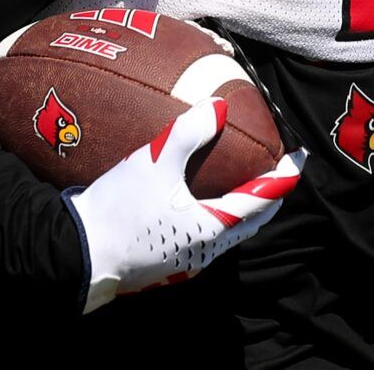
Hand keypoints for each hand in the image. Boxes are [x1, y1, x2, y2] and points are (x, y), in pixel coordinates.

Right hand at [64, 97, 304, 313]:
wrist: (75, 256)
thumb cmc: (117, 209)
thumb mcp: (154, 161)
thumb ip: (189, 132)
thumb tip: (219, 107)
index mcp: (211, 227)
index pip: (261, 200)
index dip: (282, 179)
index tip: (297, 161)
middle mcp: (205, 251)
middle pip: (250, 222)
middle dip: (268, 197)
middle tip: (277, 174)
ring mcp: (186, 263)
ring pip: (228, 234)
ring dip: (243, 210)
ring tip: (246, 186)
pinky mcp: (167, 266)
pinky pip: (205, 239)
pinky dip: (217, 218)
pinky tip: (201, 203)